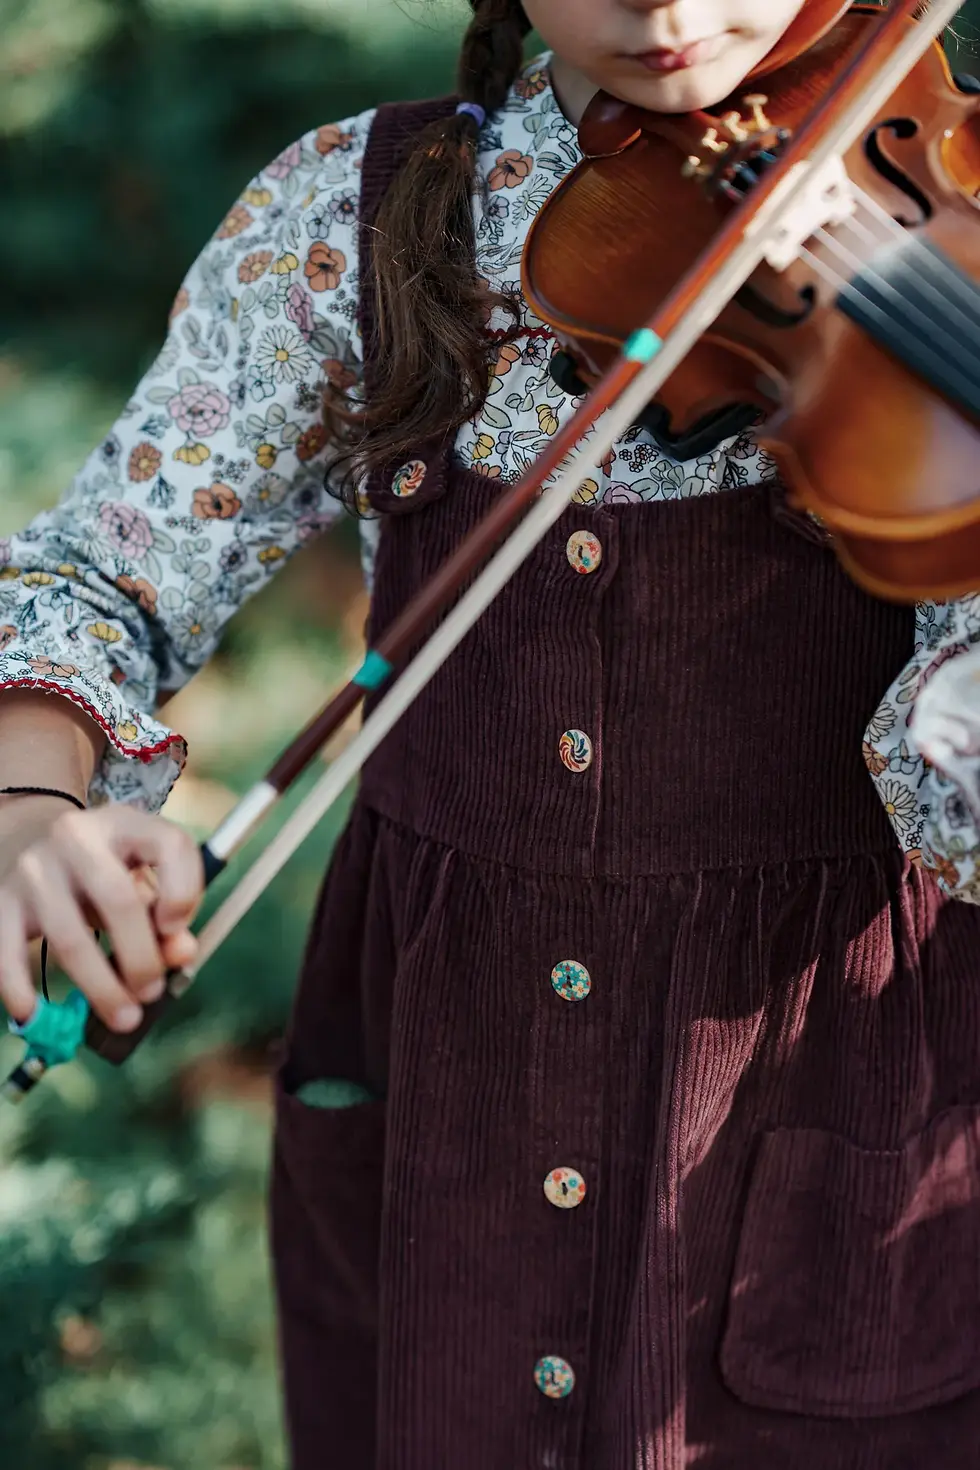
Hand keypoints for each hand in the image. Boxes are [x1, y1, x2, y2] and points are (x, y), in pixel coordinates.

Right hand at [0, 798, 202, 1033]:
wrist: (36, 842)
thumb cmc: (106, 867)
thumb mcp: (144, 875)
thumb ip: (171, 910)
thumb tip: (182, 953)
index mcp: (125, 823)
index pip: (170, 845)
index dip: (185, 893)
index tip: (179, 931)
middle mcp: (77, 836)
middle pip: (118, 900)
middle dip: (142, 958)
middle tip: (153, 993)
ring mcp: (35, 867)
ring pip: (70, 936)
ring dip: (101, 986)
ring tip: (124, 1016)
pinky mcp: (2, 899)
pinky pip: (8, 949)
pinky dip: (18, 986)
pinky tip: (33, 1012)